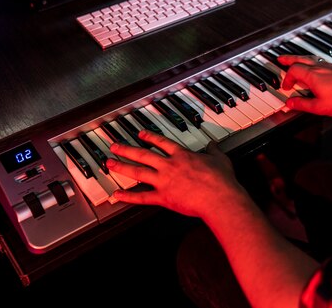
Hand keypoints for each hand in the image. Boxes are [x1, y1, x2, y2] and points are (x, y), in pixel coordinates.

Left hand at [107, 130, 246, 219]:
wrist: (219, 197)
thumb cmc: (221, 180)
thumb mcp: (220, 159)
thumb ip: (213, 150)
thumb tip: (213, 144)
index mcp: (182, 155)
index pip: (162, 142)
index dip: (149, 137)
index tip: (140, 134)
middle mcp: (169, 166)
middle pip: (143, 155)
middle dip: (127, 149)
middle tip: (114, 146)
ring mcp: (164, 182)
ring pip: (138, 172)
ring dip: (122, 167)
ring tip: (110, 164)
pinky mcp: (164, 198)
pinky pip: (142, 197)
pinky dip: (128, 197)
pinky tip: (117, 195)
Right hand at [278, 55, 331, 115]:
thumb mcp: (319, 107)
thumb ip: (302, 105)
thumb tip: (290, 103)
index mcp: (312, 75)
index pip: (293, 70)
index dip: (286, 78)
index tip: (286, 88)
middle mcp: (319, 67)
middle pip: (299, 58)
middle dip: (288, 58)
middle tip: (280, 59)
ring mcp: (328, 66)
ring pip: (310, 58)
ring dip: (299, 59)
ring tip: (295, 61)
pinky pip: (319, 61)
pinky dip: (311, 62)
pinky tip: (314, 68)